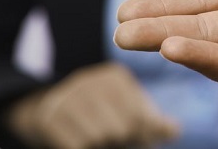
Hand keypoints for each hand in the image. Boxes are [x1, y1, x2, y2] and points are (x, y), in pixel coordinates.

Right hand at [5, 62, 177, 148]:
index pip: (140, 114)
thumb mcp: (123, 107)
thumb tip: (174, 131)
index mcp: (115, 77)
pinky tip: (82, 141)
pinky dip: (84, 147)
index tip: (144, 137)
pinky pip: (79, 146)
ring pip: (101, 138)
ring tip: (101, 138)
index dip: (146, 134)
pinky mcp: (49, 117)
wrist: (43, 108)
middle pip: (122, 128)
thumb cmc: (96, 112)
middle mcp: (91, 81)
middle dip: (124, 141)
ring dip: (104, 145)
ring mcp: (67, 98)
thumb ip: (150, 120)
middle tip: (118, 139)